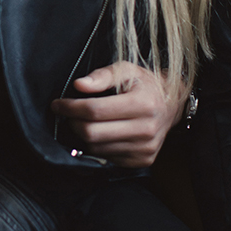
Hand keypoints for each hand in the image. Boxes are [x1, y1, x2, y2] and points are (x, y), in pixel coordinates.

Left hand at [51, 62, 185, 167]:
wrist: (172, 104)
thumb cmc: (145, 84)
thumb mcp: (126, 70)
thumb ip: (102, 75)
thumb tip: (79, 85)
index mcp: (142, 104)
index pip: (94, 110)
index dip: (70, 108)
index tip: (58, 104)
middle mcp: (146, 129)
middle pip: (92, 133)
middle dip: (73, 122)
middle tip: (68, 113)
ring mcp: (145, 148)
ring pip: (97, 148)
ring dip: (84, 136)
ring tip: (86, 121)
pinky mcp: (142, 160)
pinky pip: (107, 158)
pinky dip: (98, 146)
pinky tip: (102, 132)